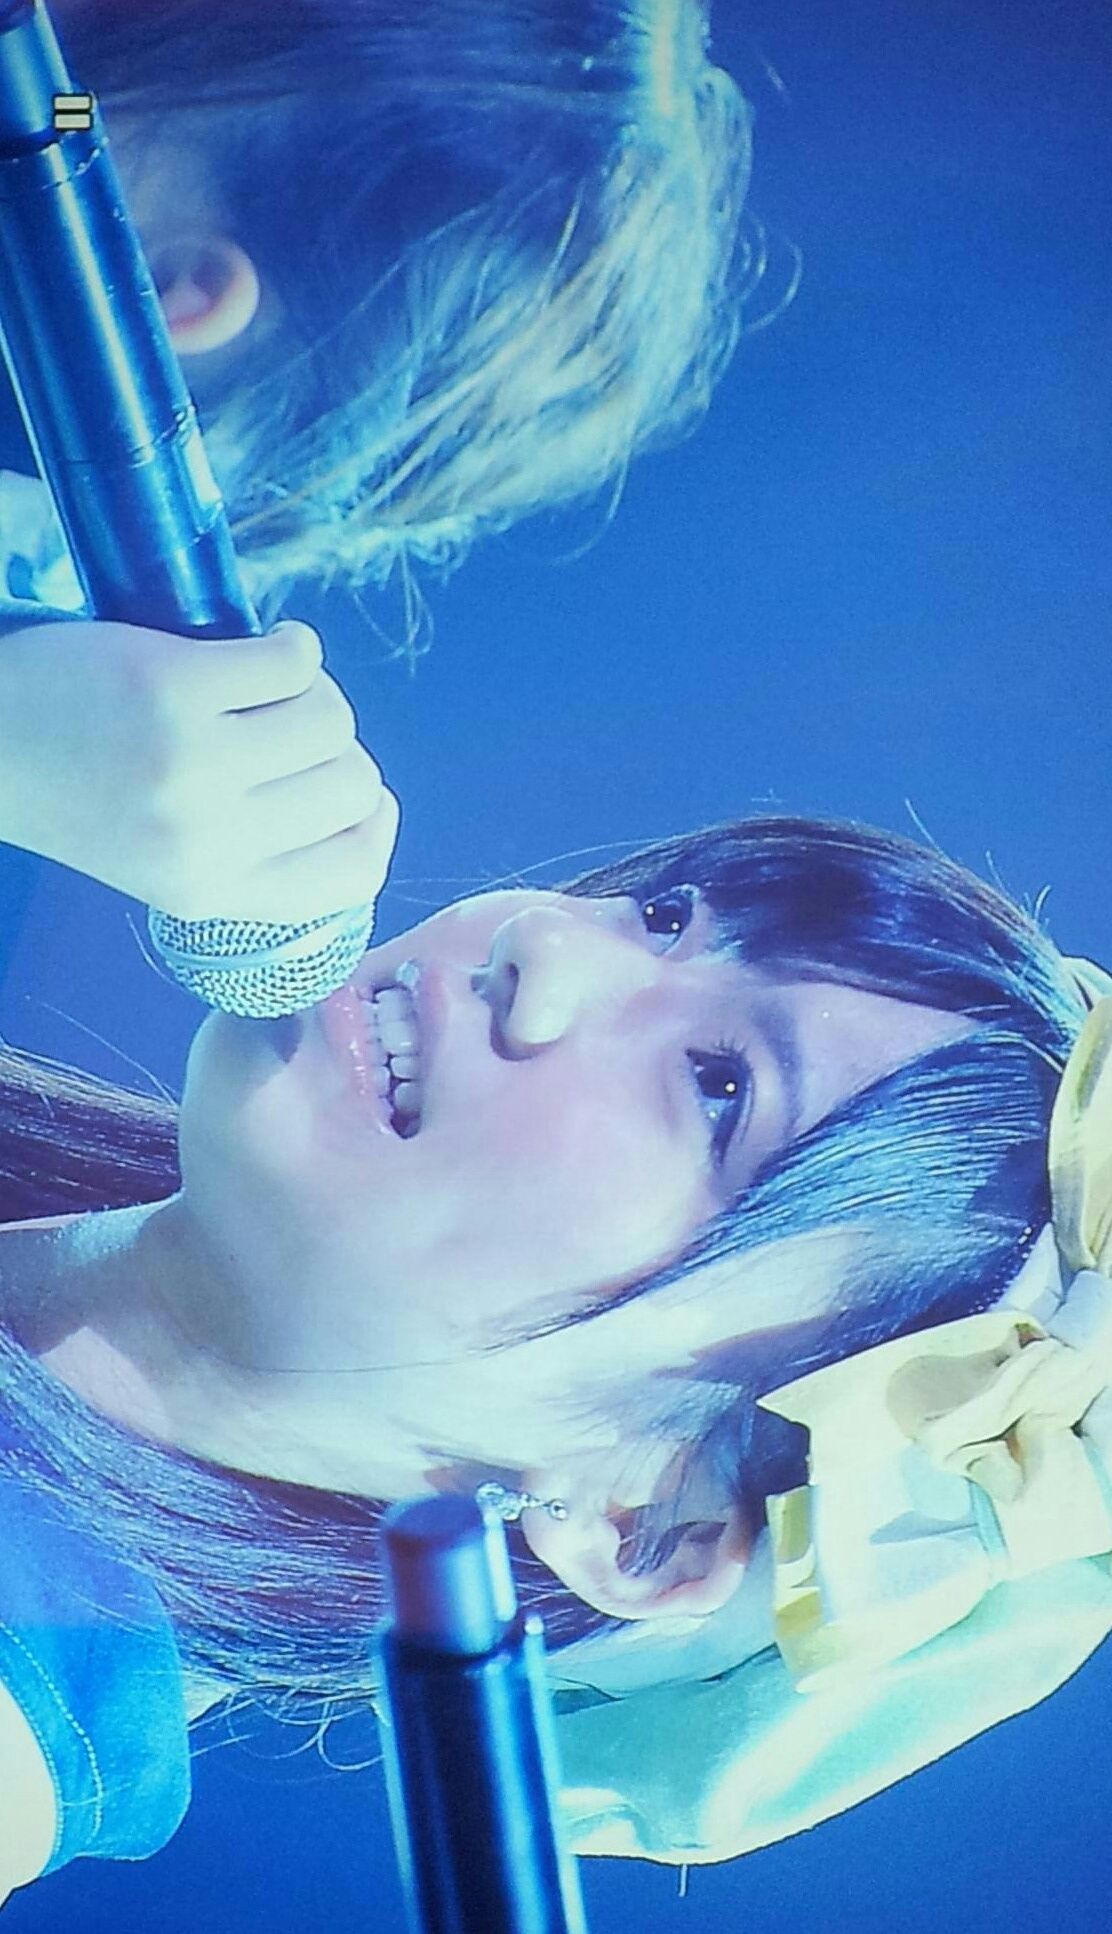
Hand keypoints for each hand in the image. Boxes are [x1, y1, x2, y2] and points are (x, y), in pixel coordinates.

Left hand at [0, 617, 398, 922]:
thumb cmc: (79, 792)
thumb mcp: (169, 861)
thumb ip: (254, 853)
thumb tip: (357, 801)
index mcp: (214, 895)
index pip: (353, 876)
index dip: (371, 824)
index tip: (356, 794)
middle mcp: (212, 841)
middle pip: (352, 786)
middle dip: (337, 748)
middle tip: (288, 725)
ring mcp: (196, 766)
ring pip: (331, 720)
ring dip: (314, 691)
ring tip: (269, 682)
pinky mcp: (177, 690)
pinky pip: (292, 663)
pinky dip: (293, 645)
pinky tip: (268, 641)